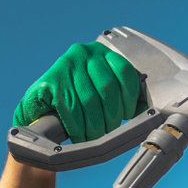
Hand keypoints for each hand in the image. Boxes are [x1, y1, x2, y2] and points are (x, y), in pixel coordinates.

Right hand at [13, 42, 140, 143]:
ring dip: (94, 125)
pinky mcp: (49, 81)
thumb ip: (124, 95)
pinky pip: (70, 108)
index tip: (127, 114)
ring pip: (90, 101)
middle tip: (108, 129)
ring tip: (94, 135)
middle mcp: (83, 53)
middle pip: (109, 89)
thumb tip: (146, 108)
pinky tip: (79, 134)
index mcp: (102, 53)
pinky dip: (77, 127)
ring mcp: (65, 65)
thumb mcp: (104, 92)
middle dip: (111, 116)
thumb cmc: (79, 101)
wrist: (41, 107)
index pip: (125, 72)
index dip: (130, 98)